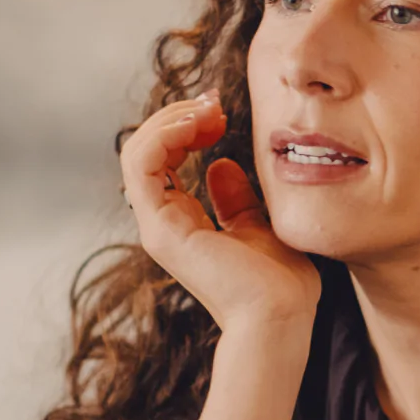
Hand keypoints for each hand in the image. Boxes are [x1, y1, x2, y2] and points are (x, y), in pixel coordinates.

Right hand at [120, 90, 321, 332]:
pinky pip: (142, 164)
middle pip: (147, 149)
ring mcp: (158, 226)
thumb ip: (236, 199)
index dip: (188, 127)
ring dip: (171, 119)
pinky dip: (165, 134)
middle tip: (215, 103)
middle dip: (179, 115)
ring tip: (208, 110)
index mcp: (184, 222)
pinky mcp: (161, 228)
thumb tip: (220, 165)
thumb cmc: (280, 284)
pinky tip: (199, 125)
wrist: (281, 317)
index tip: (223, 113)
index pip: (164, 158)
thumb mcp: (260, 226)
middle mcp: (164, 222)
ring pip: (138, 151)